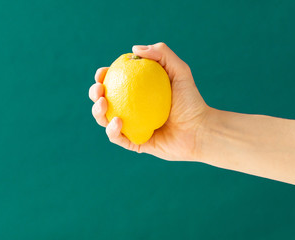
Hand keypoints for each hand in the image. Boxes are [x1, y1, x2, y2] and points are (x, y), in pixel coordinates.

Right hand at [89, 42, 209, 160]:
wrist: (199, 130)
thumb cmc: (191, 101)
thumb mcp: (180, 71)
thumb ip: (162, 53)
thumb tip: (134, 49)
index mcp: (137, 93)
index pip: (114, 83)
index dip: (102, 77)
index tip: (103, 73)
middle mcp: (131, 109)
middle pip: (104, 101)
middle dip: (94, 94)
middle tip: (100, 90)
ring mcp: (131, 126)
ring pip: (105, 120)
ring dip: (97, 112)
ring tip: (103, 104)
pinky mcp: (134, 143)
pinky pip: (117, 138)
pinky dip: (112, 130)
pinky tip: (117, 121)